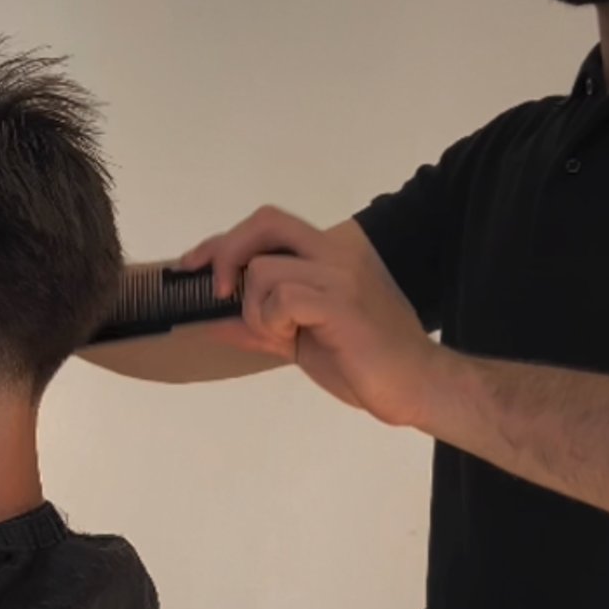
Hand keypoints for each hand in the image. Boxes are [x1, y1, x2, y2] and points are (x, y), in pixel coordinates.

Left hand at [175, 205, 437, 425]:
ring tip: (283, 334)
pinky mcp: (340, 301)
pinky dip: (272, 321)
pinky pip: (281, 296)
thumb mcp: (302, 340)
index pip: (269, 225)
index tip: (192, 265)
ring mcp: (341, 273)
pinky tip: (294, 338)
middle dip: (226, 253)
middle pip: (266, 222)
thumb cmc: (365, 365)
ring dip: (256, 310)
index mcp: (333, 253)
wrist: (417, 386)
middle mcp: (339, 251)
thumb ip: (262, 325)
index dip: (224, 242)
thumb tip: (213, 322)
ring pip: (264, 269)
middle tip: (218, 293)